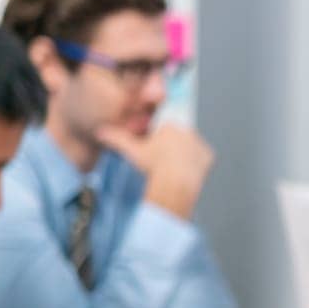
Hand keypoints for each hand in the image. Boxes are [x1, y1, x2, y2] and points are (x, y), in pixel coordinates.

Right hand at [97, 122, 213, 220]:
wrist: (175, 184)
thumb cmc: (154, 166)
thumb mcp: (132, 151)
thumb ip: (116, 138)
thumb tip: (100, 132)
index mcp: (169, 123)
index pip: (162, 123)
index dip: (157, 134)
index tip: (154, 144)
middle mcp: (187, 130)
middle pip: (176, 133)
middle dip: (169, 142)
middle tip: (161, 157)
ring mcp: (199, 143)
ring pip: (189, 144)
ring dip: (182, 151)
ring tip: (171, 166)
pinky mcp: (208, 156)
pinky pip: (201, 157)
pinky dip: (195, 162)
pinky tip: (185, 170)